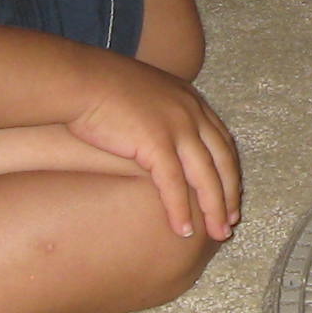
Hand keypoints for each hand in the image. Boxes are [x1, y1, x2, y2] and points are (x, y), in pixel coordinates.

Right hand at [60, 52, 243, 242]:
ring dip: (214, 208)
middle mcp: (191, 112)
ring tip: (218, 234)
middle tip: (232, 222)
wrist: (79, 79)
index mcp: (190, 100)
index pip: (222, 140)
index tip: (232, 194)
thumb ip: (159, 113)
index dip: (229, 170)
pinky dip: (181, 210)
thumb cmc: (99, 87)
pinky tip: (183, 231)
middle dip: (229, 194)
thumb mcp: (143, 94)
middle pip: (221, 160)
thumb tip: (156, 133)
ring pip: (205, 175)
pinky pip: (175, 184)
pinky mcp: (156, 142)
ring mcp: (176, 126)